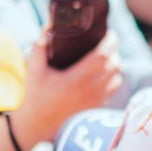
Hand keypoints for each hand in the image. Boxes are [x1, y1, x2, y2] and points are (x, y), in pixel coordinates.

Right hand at [11, 30, 122, 150]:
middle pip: (115, 65)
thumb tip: (49, 25)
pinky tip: (105, 71)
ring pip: (117, 77)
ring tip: (107, 55)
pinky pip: (114, 88)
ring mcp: (97, 100)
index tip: (110, 32)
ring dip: (115, 64)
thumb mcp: (34, 69)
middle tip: (106, 41)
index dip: (110, 42)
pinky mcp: (98, 107)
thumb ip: (40, 46)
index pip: (103, 56)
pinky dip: (113, 77)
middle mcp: (90, 90)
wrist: (39, 125)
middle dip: (114, 50)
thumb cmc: (36, 95)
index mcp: (76, 79)